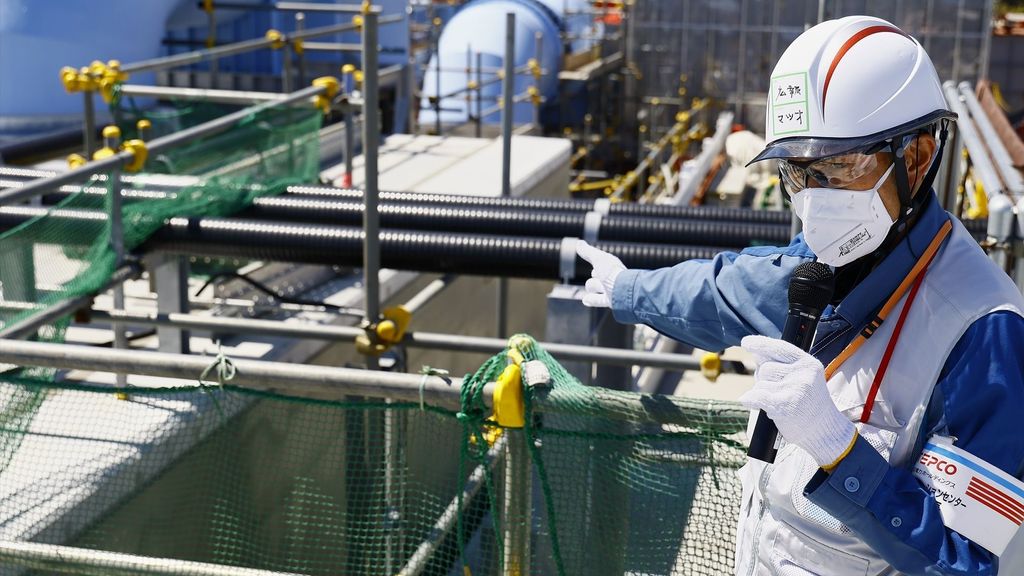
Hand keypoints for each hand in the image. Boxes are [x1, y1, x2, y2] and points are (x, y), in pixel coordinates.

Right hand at [575, 240, 625, 307]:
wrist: (624, 292)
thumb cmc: (612, 273)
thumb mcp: (598, 258)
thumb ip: (588, 252)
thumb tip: (579, 243)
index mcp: (612, 266)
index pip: (603, 262)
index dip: (598, 261)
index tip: (595, 258)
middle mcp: (613, 277)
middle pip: (601, 274)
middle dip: (596, 274)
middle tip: (595, 273)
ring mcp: (612, 289)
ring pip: (598, 287)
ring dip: (592, 287)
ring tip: (590, 287)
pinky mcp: (611, 301)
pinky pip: (599, 300)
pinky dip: (592, 300)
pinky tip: (585, 300)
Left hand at [739, 335, 855, 467]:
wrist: (825, 430)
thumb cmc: (809, 403)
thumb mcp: (803, 377)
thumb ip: (782, 364)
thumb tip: (755, 352)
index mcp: (807, 363)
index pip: (779, 348)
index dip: (760, 344)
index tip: (746, 342)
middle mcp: (802, 374)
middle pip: (765, 367)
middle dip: (763, 379)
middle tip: (777, 391)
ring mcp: (795, 389)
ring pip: (760, 383)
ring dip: (761, 393)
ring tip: (778, 402)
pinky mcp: (785, 406)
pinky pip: (758, 397)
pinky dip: (750, 399)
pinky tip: (746, 401)